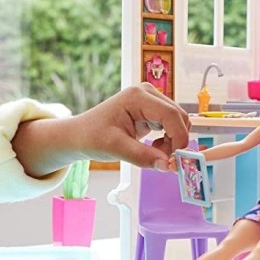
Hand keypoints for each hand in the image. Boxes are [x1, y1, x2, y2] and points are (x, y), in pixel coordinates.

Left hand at [11, 84, 190, 177]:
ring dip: (173, 141)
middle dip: (176, 141)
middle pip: (179, 117)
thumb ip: (143, 157)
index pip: (172, 115)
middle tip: (163, 160)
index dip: (179, 138)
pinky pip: (171, 124)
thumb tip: (169, 166)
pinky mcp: (151, 109)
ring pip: (178, 121)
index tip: (174, 161)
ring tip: (154, 153)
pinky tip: (153, 147)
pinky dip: (169, 139)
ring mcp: (150, 99)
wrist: (81, 134)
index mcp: (138, 97)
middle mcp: (147, 93)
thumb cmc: (93, 137)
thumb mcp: (116, 148)